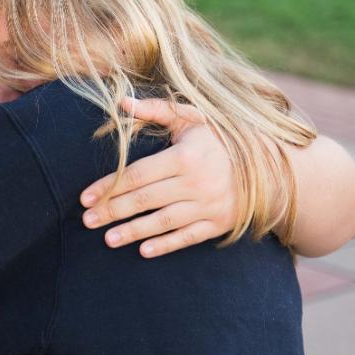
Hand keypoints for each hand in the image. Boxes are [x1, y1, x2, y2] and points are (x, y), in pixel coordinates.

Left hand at [80, 97, 238, 257]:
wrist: (269, 165)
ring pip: (163, 221)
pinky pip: (188, 237)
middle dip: (113, 211)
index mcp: (185, 156)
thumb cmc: (219, 137)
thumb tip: (121, 102)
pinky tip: (143, 251)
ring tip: (107, 239)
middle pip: (145, 200)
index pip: (137, 175)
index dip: (109, 187)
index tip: (85, 198)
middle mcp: (196, 183)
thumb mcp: (192, 117)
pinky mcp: (219, 224)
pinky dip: (166, 245)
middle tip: (87, 221)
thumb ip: (156, 110)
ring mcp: (209, 205)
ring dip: (133, 231)